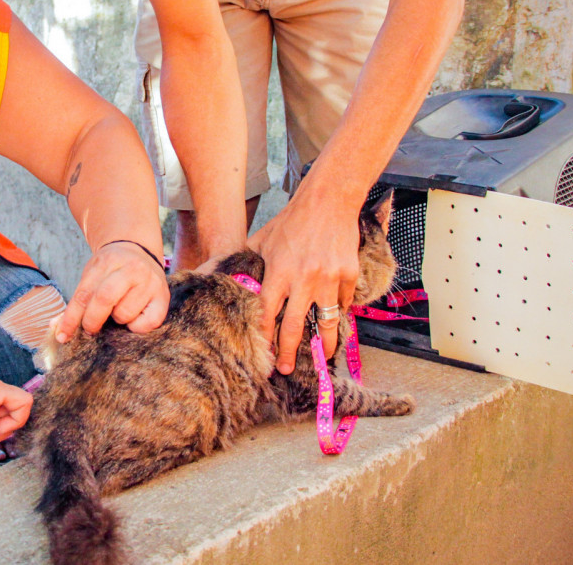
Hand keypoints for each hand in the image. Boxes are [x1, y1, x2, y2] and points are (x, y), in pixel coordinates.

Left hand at [56, 241, 169, 341]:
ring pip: (125, 313)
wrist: (138, 250)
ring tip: (118, 310)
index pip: (84, 294)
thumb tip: (57, 329)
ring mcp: (150, 281)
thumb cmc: (110, 270)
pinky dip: (136, 327)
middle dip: (92, 320)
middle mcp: (130, 269)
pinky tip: (134, 316)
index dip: (71, 318)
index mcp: (106, 262)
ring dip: (117, 320)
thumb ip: (77, 301)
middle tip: (90, 328)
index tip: (62, 336)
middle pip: (104, 300)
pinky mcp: (163, 296)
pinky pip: (147, 323)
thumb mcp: (91, 275)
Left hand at [247, 191, 358, 373]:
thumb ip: (247, 262)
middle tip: (286, 369)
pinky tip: (335, 319)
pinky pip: (343, 303)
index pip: (268, 314)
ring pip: (326, 322)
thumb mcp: (261, 240)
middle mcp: (303, 280)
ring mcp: (329, 280)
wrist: (328, 202)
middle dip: (289, 352)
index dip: (265, 337)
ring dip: (324, 344)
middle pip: (294, 327)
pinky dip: (339, 311)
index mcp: (278, 273)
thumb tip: (223, 275)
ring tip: (323, 357)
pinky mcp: (348, 276)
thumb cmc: (291, 222)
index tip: (263, 354)